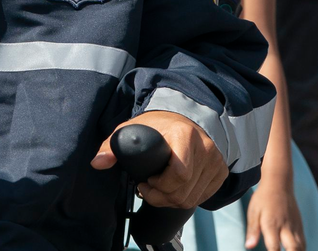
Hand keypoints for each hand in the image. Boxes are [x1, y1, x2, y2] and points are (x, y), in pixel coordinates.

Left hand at [90, 110, 227, 209]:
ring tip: (158, 190)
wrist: (185, 117)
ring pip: (192, 198)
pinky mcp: (220, 171)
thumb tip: (97, 163)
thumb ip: (113, 146)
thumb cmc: (157, 125)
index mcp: (184, 135)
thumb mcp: (133, 129)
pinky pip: (202, 197)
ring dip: (172, 200)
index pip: (179, 175)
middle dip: (160, 197)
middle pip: (183, 191)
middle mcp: (205, 148)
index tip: (145, 181)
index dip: (159, 186)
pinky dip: (186, 198)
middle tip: (147, 189)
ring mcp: (216, 161)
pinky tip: (174, 189)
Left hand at [244, 178, 304, 250]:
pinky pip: (303, 242)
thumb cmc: (263, 198)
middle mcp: (285, 227)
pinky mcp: (299, 225)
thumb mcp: (253, 212)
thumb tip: (249, 246)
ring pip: (301, 247)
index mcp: (272, 224)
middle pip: (293, 249)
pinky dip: (300, 250)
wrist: (279, 183)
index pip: (274, 247)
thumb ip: (252, 230)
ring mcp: (294, 226)